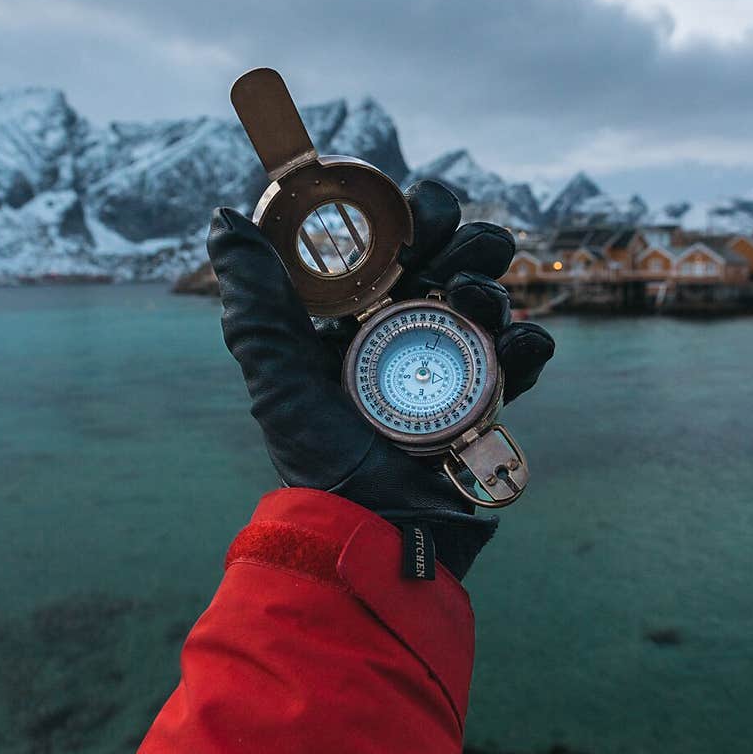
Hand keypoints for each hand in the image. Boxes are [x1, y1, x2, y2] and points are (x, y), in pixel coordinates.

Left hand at [207, 181, 553, 580]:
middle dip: (468, 241)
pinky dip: (528, 343)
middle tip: (461, 254)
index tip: (415, 216)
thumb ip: (255, 301)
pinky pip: (521, 357)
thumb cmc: (321, 461)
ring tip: (477, 303)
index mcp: (358, 317)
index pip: (394, 244)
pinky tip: (518, 347)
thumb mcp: (279, 377)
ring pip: (491, 299)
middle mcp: (407, 333)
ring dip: (494, 288)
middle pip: (454, 259)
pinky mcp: (487, 401)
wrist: (378, 537)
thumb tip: (225, 218)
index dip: (412, 217)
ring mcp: (452, 365)